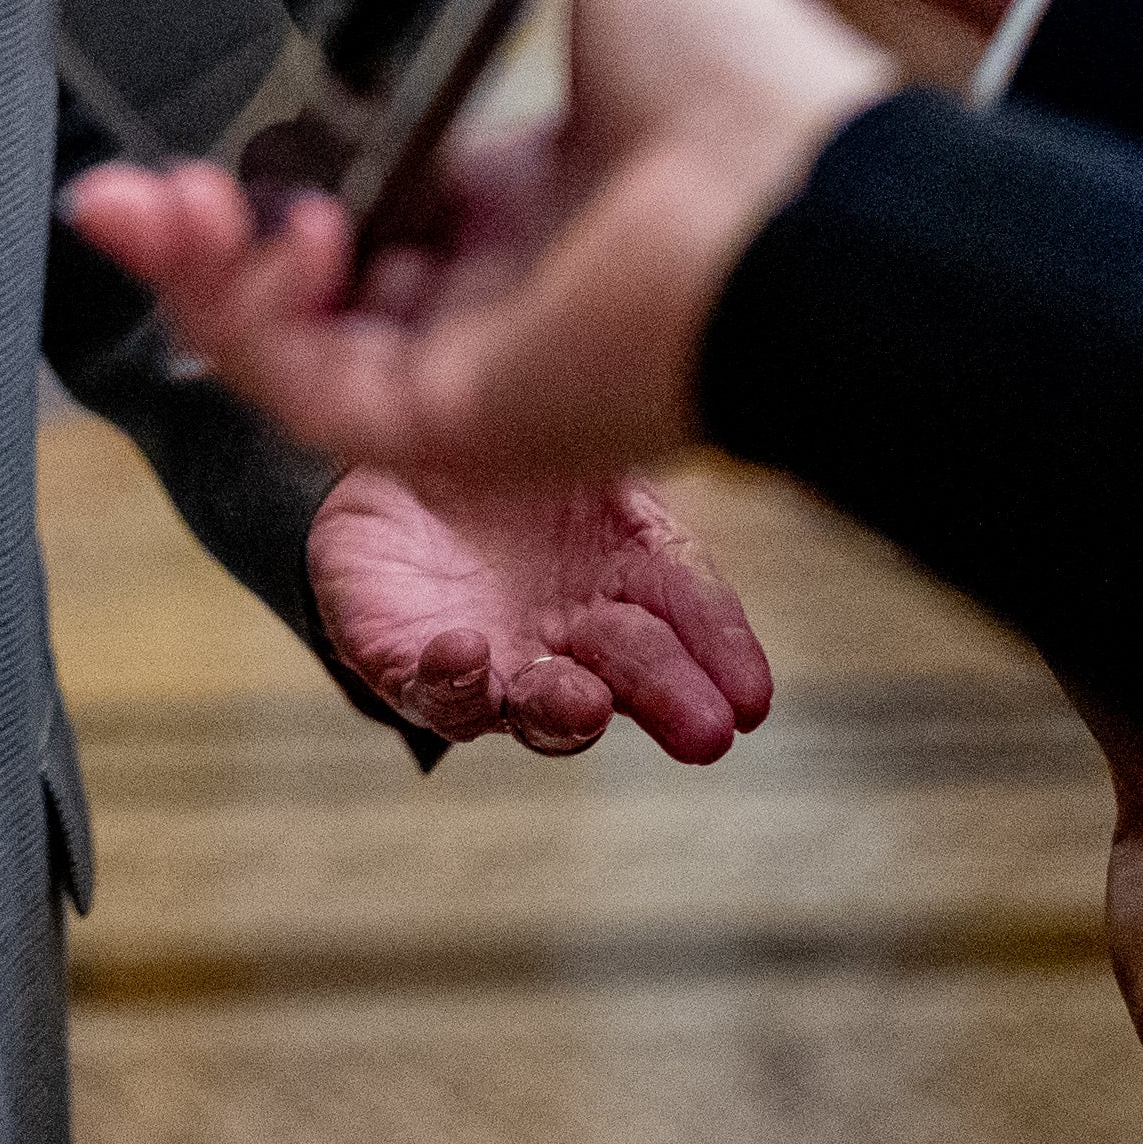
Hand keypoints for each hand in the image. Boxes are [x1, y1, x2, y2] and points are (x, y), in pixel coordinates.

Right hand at [64, 0, 891, 481]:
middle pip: (295, 278)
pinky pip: (320, 395)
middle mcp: (488, 287)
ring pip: (284, 343)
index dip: (266, 159)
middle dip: (196, 230)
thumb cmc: (752, 86)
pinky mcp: (462, 419)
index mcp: (522, 193)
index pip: (356, 192)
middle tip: (133, 184)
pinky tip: (274, 236)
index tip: (194, 114)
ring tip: (159, 203)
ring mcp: (471, 361)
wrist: (806, 206)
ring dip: (201, 275)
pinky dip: (263, 323)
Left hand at [311, 463, 772, 759]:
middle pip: (625, 677)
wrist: (389, 463)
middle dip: (666, 701)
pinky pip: (427, 685)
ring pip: (531, 706)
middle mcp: (566, 640)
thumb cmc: (505, 463)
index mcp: (625, 583)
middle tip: (704, 731)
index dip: (722, 659)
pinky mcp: (405, 662)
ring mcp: (490, 659)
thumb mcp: (583, 448)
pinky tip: (465, 654)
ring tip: (584, 702)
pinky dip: (449, 679)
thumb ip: (626, 453)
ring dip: (563, 710)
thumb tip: (683, 411)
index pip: (684, 620)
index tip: (752, 699)